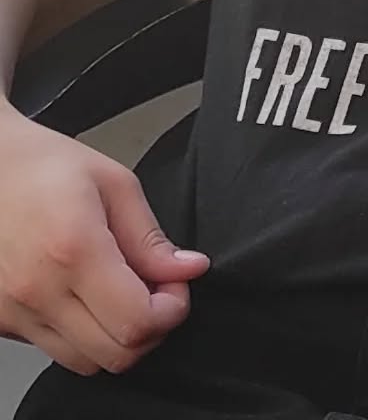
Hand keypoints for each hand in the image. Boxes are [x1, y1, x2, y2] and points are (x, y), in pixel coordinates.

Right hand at [0, 104, 208, 373]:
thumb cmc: (42, 166)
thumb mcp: (113, 183)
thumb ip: (150, 236)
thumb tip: (188, 269)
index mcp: (73, 249)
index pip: (136, 322)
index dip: (171, 310)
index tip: (178, 285)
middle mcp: (37, 291)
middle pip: (115, 355)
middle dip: (152, 327)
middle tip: (158, 290)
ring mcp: (12, 313)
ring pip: (84, 361)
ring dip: (116, 335)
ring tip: (122, 290)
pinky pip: (53, 348)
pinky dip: (82, 333)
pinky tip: (88, 294)